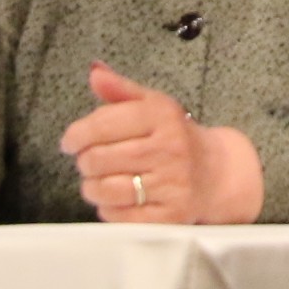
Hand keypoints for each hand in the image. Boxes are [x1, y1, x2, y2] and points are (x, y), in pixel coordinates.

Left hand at [62, 62, 264, 225]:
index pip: (103, 124)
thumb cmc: (175, 137)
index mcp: (163, 116)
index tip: (70, 141)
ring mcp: (171, 184)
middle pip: (97, 159)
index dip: (76, 134)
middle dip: (85, 161)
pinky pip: (117, 217)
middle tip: (92, 160)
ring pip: (103, 190)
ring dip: (93, 187)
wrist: (217, 173)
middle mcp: (170, 149)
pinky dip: (109, 209)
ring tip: (102, 180)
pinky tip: (119, 199)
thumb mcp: (154, 106)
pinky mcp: (169, 216)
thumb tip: (94, 71)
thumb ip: (121, 90)